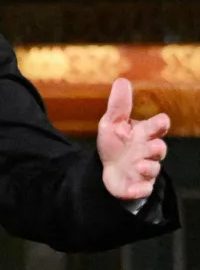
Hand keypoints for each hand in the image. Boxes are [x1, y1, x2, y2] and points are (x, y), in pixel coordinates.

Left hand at [97, 78, 168, 200]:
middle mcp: (147, 151)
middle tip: (152, 146)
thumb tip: (122, 80)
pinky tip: (133, 188)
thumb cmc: (115, 144)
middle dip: (157, 148)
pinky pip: (143, 189)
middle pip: (159, 148)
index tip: (161, 122)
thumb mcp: (112, 124)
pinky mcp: (137, 186)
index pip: (157, 127)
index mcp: (143, 134)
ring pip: (152, 169)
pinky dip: (139, 189)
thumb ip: (119, 106)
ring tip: (139, 165)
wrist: (108, 170)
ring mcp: (144, 169)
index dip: (160, 124)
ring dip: (148, 167)